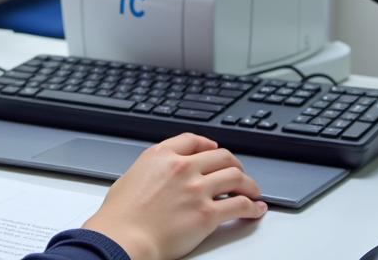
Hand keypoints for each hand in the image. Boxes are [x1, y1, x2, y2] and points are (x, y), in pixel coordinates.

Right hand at [82, 133, 266, 259]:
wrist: (124, 236)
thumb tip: (161, 177)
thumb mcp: (132, 175)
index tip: (214, 149)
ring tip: (253, 191)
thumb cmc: (122, 214)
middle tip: (239, 173)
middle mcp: (182, 168)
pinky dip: (252, 207)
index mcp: (161, 155)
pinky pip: (240, 205)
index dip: (208, 144)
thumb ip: (152, 169)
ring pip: (235, 177)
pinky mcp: (207, 214)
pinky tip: (256, 209)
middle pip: (220, 156)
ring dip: (249, 183)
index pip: (193, 140)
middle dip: (235, 164)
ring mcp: (196, 189)